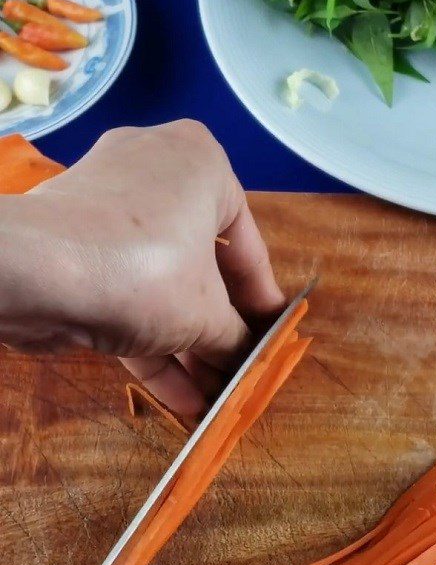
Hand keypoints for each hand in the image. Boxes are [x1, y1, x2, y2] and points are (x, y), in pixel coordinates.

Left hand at [0, 120, 283, 415]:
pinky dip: (153, 344)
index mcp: (201, 165)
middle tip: (239, 371)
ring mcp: (109, 211)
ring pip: (163, 288)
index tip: (273, 337)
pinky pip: (127, 295)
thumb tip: (250, 359)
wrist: (32, 273)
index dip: (263, 302)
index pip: (248, 246)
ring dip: (189, 347)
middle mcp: (156, 174)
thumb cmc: (147, 271)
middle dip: (220, 332)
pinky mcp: (75, 248)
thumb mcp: (208, 315)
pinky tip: (181, 399)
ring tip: (213, 397)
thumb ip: (238, 337)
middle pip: (202, 269)